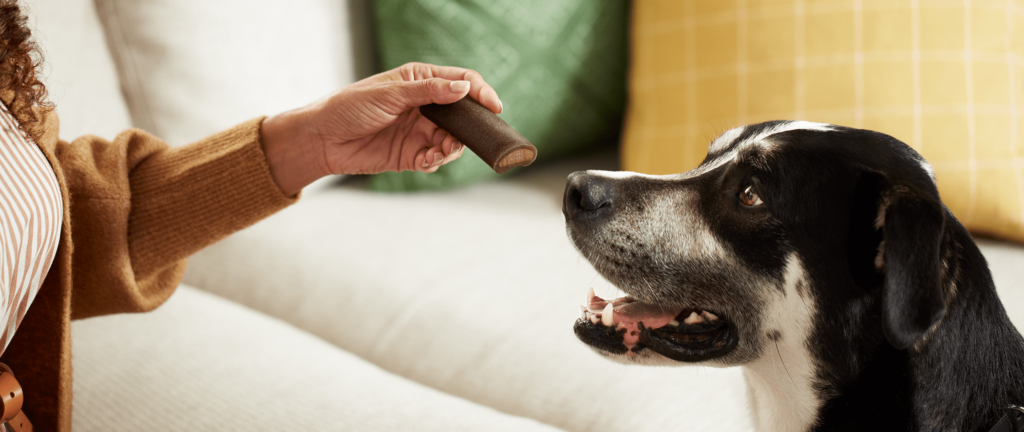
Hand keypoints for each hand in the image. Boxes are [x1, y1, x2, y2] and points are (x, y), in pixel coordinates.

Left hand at [261, 62, 502, 195]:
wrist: (322, 140)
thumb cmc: (349, 108)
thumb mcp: (390, 94)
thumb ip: (429, 92)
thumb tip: (463, 88)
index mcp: (420, 81)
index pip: (460, 82)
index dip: (480, 92)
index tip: (493, 106)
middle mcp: (424, 106)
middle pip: (463, 114)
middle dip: (472, 126)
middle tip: (476, 135)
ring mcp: (420, 131)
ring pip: (453, 140)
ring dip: (453, 147)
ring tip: (443, 150)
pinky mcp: (412, 155)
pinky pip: (436, 159)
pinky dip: (438, 161)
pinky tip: (428, 160)